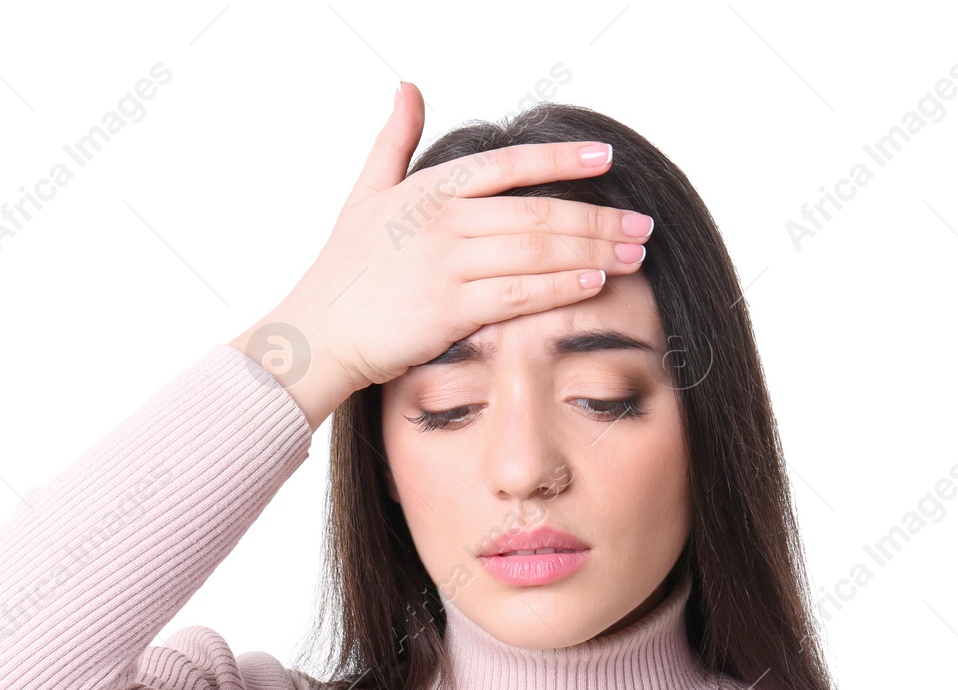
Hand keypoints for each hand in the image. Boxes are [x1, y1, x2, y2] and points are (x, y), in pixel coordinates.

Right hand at [230, 81, 652, 427]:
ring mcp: (446, 265)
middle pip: (537, 213)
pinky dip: (562, 287)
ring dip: (593, 251)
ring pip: (537, 251)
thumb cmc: (342, 271)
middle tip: (642, 224)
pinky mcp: (449, 310)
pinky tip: (596, 282)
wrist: (315, 334)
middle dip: (597, 219)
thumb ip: (394, 140)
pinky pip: (520, 295)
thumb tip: (408, 86)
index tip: (607, 159)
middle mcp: (442, 221)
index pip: (508, 166)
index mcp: (429, 190)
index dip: (561, 160)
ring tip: (634, 254)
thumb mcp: (365, 193)